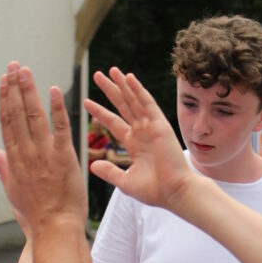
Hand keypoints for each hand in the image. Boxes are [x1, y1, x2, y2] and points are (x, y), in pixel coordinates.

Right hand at [0, 63, 86, 231]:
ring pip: (35, 117)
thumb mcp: (12, 190)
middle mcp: (26, 154)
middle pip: (17, 114)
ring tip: (26, 71)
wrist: (55, 228)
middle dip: (15, 88)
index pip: (7, 122)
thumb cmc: (35, 213)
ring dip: (30, 92)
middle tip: (15, 66)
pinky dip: (58, 109)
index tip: (4, 81)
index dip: (5, 99)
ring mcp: (45, 155)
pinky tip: (54, 90)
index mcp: (14, 160)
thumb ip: (3, 167)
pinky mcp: (64, 159)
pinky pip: (61, 130)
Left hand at [85, 68, 192, 212]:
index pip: (114, 123)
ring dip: (123, 85)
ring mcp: (151, 127)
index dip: (100, 112)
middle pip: (123, 106)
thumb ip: (109, 172)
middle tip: (97, 75)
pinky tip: (128, 77)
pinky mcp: (160, 124)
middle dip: (110, 90)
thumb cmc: (155, 190)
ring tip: (111, 70)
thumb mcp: (126, 182)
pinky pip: (147, 103)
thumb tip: (92, 165)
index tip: (86, 102)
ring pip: (134, 100)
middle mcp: (142, 133)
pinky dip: (138, 89)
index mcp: (134, 145)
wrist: (175, 192)